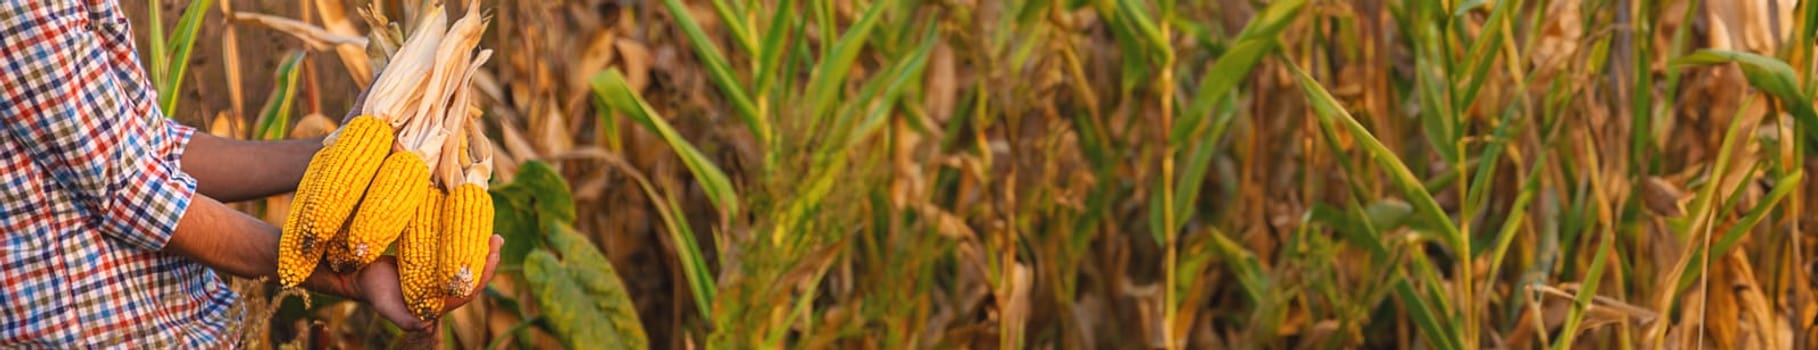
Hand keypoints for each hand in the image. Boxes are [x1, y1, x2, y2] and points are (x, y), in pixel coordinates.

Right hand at [350, 234, 503, 330]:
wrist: (361, 275)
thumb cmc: (375, 292)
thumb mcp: (387, 306)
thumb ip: (404, 319)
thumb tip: (425, 326)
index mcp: (440, 303)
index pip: (469, 290)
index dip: (483, 275)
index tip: (491, 256)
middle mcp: (444, 289)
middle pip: (473, 275)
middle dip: (488, 258)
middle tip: (496, 238)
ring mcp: (440, 274)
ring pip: (466, 262)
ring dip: (481, 248)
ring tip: (492, 233)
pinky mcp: (434, 260)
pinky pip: (454, 251)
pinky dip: (464, 240)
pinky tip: (469, 225)